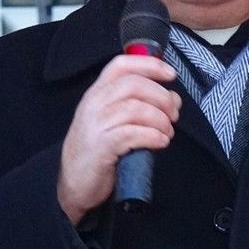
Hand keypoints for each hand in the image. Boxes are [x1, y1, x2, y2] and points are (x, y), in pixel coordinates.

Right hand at [57, 55, 180, 223]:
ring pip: (136, 108)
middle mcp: (94, 103)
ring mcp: (96, 123)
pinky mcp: (101, 146)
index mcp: (97, 92)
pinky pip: (133, 133)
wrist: (74, 183)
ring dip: (159, 119)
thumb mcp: (112, 119)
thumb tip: (173, 98)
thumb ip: (138, 104)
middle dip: (161, 96)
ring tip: (167, 132)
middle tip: (174, 113)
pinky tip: (161, 141)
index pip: (122, 65)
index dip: (149, 65)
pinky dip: (153, 136)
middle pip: (134, 84)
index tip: (171, 74)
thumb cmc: (98, 149)